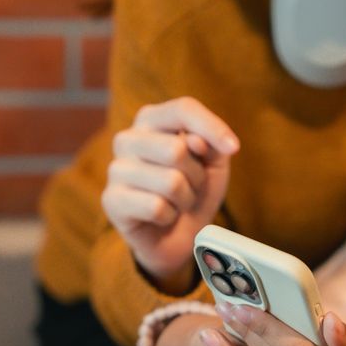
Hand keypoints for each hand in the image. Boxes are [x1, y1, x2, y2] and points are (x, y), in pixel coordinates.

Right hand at [102, 97, 239, 292]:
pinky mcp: (111, 199)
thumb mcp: (213, 163)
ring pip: (170, 181)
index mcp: (151, 120)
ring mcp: (115, 169)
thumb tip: (196, 142)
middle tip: (191, 187)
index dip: (211, 127)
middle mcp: (127, 138)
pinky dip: (169, 217)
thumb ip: (212, 144)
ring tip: (177, 202)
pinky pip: (156, 207)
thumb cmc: (194, 191)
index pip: (183, 109)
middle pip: (177, 149)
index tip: (233, 148)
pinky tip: (162, 217)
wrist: (177, 235)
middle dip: (196, 176)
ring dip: (185, 198)